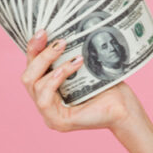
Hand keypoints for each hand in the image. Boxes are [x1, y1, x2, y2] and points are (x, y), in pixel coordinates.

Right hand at [21, 29, 145, 133]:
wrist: (125, 107)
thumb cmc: (108, 88)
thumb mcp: (84, 67)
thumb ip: (68, 55)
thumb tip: (60, 32)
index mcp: (48, 90)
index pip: (32, 67)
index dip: (34, 48)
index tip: (43, 31)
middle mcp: (45, 103)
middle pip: (27, 76)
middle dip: (41, 55)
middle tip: (60, 41)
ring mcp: (49, 115)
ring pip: (33, 85)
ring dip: (52, 65)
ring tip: (75, 57)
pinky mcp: (56, 122)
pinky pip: (44, 98)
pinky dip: (55, 80)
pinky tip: (72, 68)